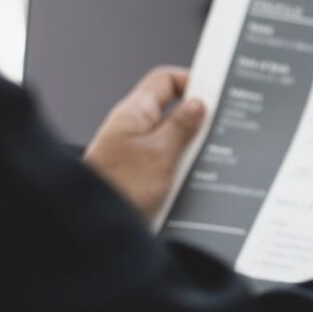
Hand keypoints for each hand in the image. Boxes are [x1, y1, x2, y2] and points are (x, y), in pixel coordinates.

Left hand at [85, 66, 204, 222]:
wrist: (97, 231)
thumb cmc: (119, 188)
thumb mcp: (161, 153)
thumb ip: (182, 126)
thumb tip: (198, 105)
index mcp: (134, 112)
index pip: (165, 80)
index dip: (191, 82)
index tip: (215, 94)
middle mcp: (131, 128)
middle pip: (171, 110)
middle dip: (196, 120)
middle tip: (215, 130)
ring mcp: (133, 151)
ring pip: (171, 139)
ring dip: (189, 149)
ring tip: (200, 162)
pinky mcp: (138, 174)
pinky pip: (166, 161)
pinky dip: (181, 168)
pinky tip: (190, 181)